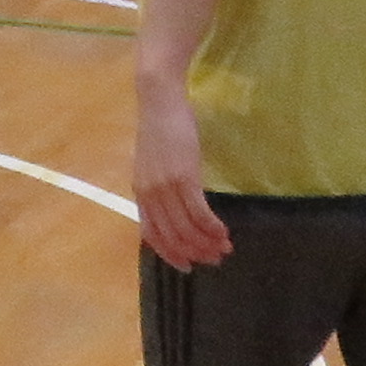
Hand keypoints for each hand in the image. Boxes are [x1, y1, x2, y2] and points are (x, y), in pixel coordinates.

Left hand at [131, 78, 229, 270]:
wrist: (159, 100)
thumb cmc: (160, 128)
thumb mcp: (153, 163)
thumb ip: (159, 187)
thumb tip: (175, 210)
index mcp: (141, 193)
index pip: (151, 235)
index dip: (170, 254)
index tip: (187, 265)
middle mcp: (150, 194)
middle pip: (173, 236)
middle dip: (195, 253)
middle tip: (215, 259)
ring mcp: (166, 187)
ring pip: (187, 228)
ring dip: (208, 243)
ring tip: (225, 248)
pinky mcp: (184, 177)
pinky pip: (199, 213)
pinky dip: (213, 228)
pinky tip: (224, 233)